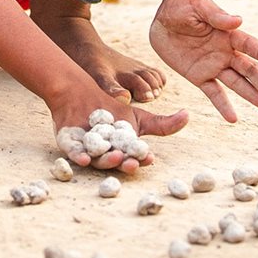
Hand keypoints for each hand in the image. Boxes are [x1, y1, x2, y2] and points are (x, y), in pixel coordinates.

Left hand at [50, 88, 187, 174]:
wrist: (79, 93)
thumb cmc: (111, 108)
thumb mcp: (138, 116)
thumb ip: (162, 123)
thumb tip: (188, 115)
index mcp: (122, 151)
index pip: (133, 157)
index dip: (141, 159)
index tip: (149, 158)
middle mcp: (105, 155)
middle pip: (116, 162)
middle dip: (124, 164)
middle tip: (133, 164)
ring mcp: (87, 152)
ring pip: (97, 160)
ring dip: (106, 162)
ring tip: (115, 157)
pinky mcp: (69, 146)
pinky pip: (74, 154)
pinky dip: (79, 157)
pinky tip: (84, 159)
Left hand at [148, 0, 257, 121]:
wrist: (162, 20)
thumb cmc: (183, 7)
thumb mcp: (197, 6)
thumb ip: (216, 15)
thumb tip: (238, 20)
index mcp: (227, 34)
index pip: (248, 44)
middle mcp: (225, 52)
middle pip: (247, 68)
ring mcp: (214, 66)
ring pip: (236, 83)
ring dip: (252, 95)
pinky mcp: (199, 77)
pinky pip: (213, 93)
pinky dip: (223, 106)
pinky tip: (233, 119)